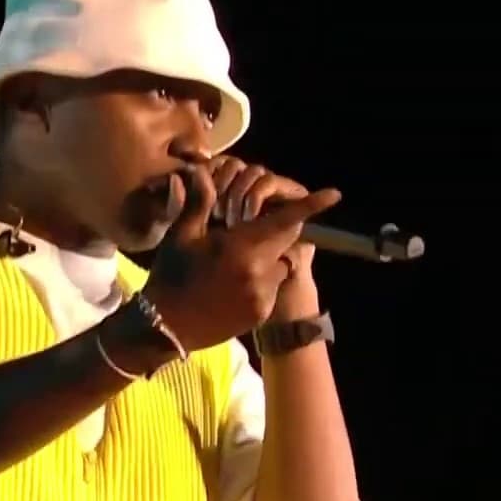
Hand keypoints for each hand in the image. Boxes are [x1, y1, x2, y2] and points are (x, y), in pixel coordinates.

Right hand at [139, 160, 340, 351]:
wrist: (166, 328)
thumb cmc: (172, 276)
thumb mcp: (183, 236)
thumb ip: (200, 203)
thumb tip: (203, 172)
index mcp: (242, 248)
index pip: (284, 220)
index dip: (310, 206)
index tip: (334, 194)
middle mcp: (260, 271)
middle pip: (285, 240)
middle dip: (275, 230)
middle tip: (250, 229)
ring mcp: (263, 295)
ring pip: (280, 264)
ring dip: (268, 256)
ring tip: (238, 260)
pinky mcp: (261, 313)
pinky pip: (272, 286)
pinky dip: (261, 278)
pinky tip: (234, 282)